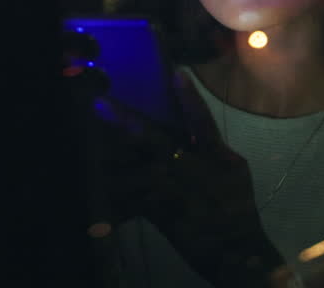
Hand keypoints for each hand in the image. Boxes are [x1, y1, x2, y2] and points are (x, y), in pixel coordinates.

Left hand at [62, 44, 288, 286]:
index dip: (189, 98)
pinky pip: (131, 195)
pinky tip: (92, 171)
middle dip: (129, 122)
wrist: (234, 248)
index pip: (202, 122)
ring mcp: (172, 192)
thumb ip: (211, 143)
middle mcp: (192, 171)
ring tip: (88, 134)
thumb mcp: (234, 169)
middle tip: (102, 103)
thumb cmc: (236, 204)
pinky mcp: (158, 211)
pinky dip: (113, 184)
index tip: (175, 75)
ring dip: (112, 151)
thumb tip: (187, 113)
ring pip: (137, 167)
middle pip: (157, 141)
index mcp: (216, 158)